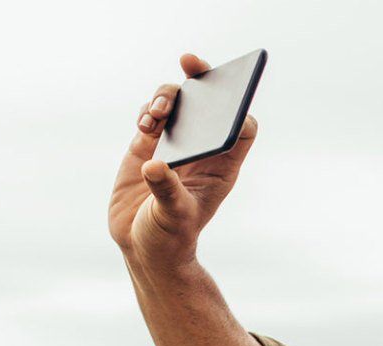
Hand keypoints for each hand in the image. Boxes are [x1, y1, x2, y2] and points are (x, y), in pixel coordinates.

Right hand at [109, 52, 259, 273]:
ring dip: (167, 97)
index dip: (239, 104)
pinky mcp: (146, 146)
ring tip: (157, 114)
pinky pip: (150, 115)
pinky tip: (144, 124)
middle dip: (201, 79)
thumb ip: (167, 192)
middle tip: (190, 63)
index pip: (240, 127)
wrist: (142, 246)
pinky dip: (147, 112)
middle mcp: (200, 150)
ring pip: (177, 103)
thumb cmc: (169, 237)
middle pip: (208, 103)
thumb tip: (155, 165)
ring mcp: (174, 144)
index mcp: (221, 166)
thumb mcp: (174, 217)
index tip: (228, 90)